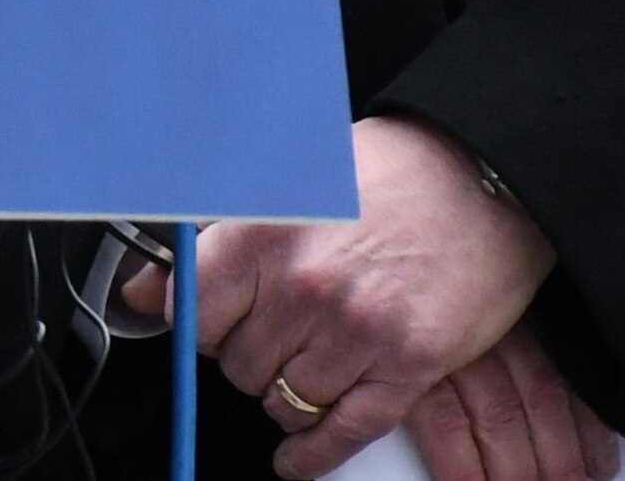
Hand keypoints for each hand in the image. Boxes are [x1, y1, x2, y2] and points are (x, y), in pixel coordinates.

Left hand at [141, 118, 590, 478]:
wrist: (481, 181)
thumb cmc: (384, 173)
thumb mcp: (282, 181)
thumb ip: (211, 236)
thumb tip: (144, 292)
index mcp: (264, 236)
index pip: (192, 313)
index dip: (198, 322)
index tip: (209, 321)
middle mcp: (305, 288)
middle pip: (237, 363)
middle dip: (245, 355)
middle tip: (268, 334)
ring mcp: (358, 333)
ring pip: (285, 400)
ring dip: (283, 393)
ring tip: (298, 366)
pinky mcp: (409, 365)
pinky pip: (345, 430)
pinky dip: (315, 453)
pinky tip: (297, 459)